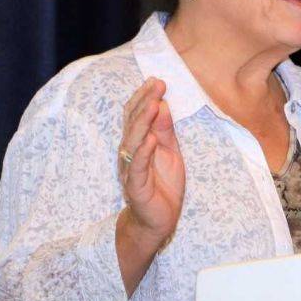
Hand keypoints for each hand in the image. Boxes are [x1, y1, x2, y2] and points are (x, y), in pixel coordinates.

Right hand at [117, 77, 185, 248]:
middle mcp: (130, 153)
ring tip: (154, 104)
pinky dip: (144, 152)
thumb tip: (164, 103)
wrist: (158, 220)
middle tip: (158, 84)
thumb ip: (165, 130)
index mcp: (138, 142)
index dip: (145, 97)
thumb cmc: (163, 184)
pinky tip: (151, 140)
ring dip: (144, 122)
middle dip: (145, 102)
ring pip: (134, 141)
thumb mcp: (170, 151)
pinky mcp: (136, 187)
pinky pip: (138, 167)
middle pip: (134, 123)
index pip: (137, 115)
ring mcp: (132, 169)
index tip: (157, 80)